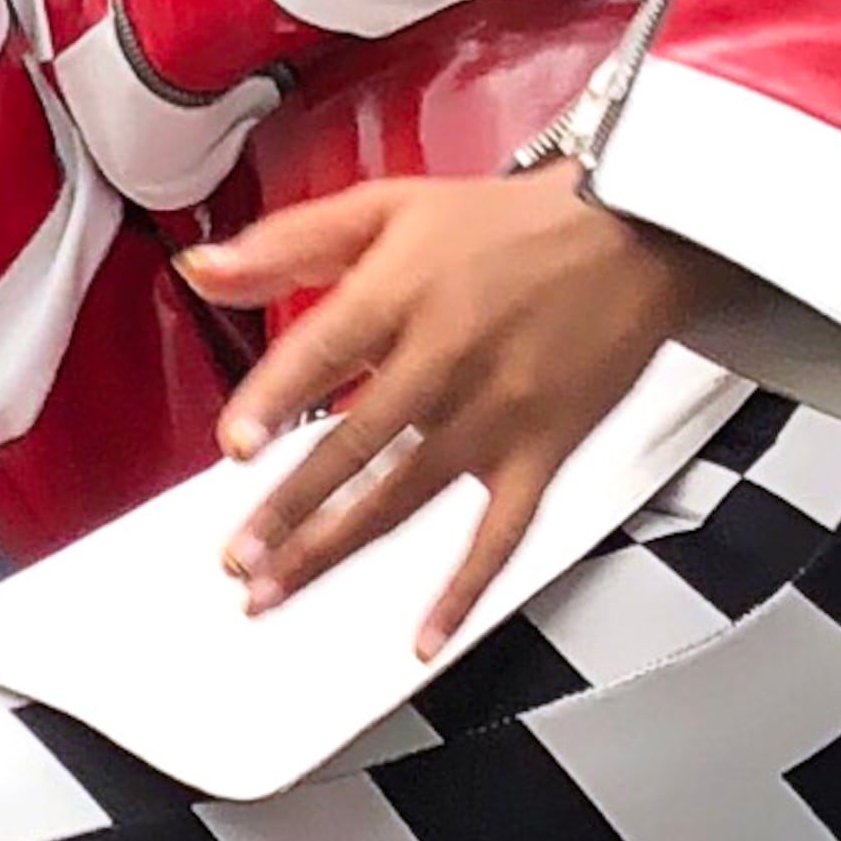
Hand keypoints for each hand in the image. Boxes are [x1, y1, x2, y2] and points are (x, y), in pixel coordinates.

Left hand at [179, 167, 722, 655]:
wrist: (636, 234)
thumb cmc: (510, 223)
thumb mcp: (391, 206)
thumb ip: (289, 243)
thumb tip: (203, 268)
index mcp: (404, 289)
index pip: (328, 350)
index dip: (278, 399)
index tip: (236, 445)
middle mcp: (450, 355)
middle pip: (358, 441)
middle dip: (291, 508)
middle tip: (238, 558)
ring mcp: (496, 412)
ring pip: (406, 494)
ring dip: (337, 550)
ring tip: (276, 591)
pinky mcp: (541, 452)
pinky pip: (501, 533)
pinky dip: (464, 589)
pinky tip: (424, 634)